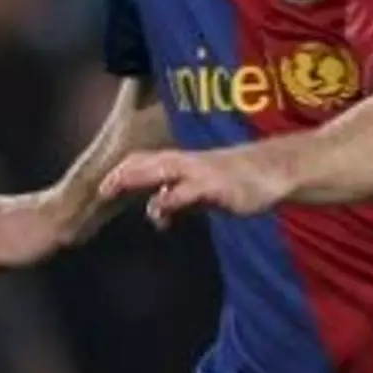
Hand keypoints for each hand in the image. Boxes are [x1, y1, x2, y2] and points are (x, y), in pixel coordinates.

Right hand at [0, 190, 73, 276]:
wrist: (71, 214)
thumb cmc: (33, 234)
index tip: (9, 255)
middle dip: (3, 260)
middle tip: (23, 253)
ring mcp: (8, 212)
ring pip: (4, 248)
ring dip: (18, 256)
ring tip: (34, 248)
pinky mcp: (27, 217)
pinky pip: (19, 242)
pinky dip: (28, 249)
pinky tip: (42, 246)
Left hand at [98, 148, 289, 229]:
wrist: (273, 170)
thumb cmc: (236, 179)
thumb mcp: (201, 190)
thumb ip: (178, 199)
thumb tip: (156, 213)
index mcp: (183, 162)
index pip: (145, 159)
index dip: (123, 169)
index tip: (103, 185)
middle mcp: (188, 162)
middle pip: (147, 161)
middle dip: (122, 173)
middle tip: (99, 189)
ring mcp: (201, 172)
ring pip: (162, 169)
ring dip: (136, 177)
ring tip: (113, 188)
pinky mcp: (215, 186)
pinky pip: (188, 191)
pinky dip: (170, 198)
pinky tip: (157, 209)